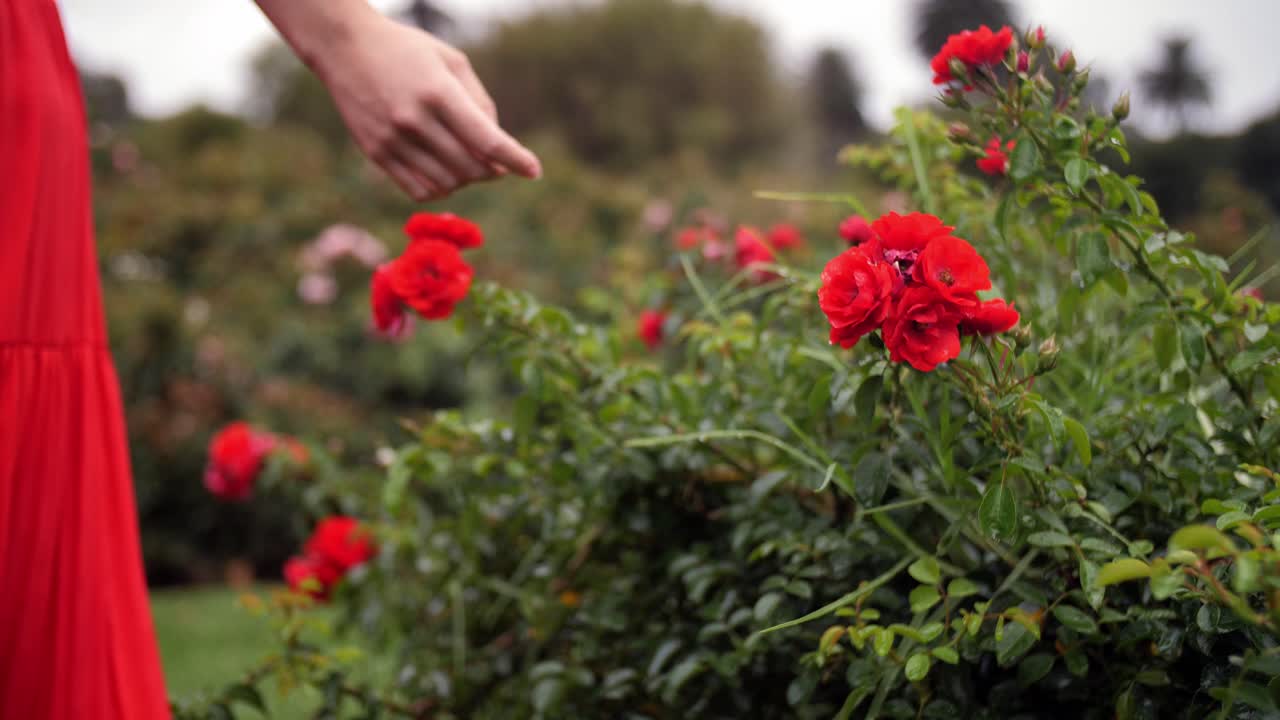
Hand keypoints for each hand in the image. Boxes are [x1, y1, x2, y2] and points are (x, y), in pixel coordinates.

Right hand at [315, 13, 540, 200]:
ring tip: (467, 162)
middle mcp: (414, 120)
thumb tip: (496, 147)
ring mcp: (393, 140)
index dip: (515, 159)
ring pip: (448, 184)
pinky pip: (420, 190)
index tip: (534, 171)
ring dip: (467, 179)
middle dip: (492, 170)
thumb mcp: (451, 61)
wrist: (343, 47)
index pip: (486, 139)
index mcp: (438, 92)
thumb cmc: (407, 50)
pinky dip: (441, 189)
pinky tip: (445, 172)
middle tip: (496, 162)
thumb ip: (479, 102)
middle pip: (470, 168)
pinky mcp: (376, 153)